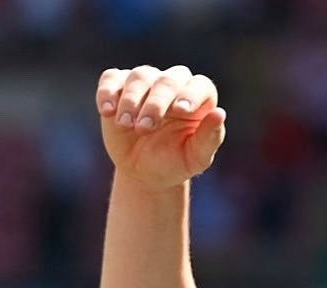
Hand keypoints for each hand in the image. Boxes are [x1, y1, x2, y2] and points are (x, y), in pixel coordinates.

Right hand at [95, 65, 225, 188]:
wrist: (144, 171)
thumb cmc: (174, 162)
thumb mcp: (194, 158)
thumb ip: (209, 139)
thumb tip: (219, 114)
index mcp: (198, 98)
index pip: (200, 86)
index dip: (191, 95)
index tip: (181, 110)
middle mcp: (173, 84)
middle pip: (167, 81)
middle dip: (155, 103)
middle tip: (145, 128)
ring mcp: (145, 82)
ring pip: (140, 77)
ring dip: (131, 100)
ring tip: (126, 124)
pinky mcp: (119, 86)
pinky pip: (111, 80)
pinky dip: (107, 92)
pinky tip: (107, 111)